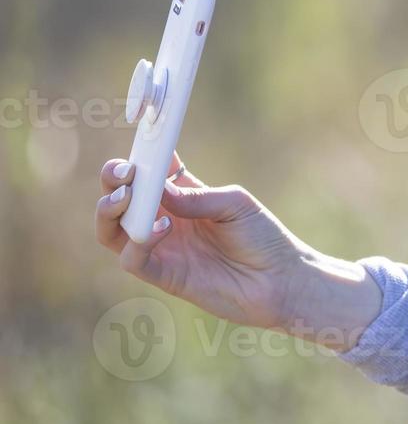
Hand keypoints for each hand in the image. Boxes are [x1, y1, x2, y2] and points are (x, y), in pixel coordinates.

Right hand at [94, 153, 381, 350]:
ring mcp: (161, 248)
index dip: (138, 156)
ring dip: (109, 210)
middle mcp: (165, 219)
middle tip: (123, 173)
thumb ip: (196, 196)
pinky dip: (139, 242)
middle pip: (121, 198)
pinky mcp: (164, 275)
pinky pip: (132, 259)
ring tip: (127, 196)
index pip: (149, 172)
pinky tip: (164, 227)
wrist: (282, 280)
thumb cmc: (263, 238)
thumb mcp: (235, 204)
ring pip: (112, 230)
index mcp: (183, 196)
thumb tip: (158, 189)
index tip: (138, 143)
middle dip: (113, 180)